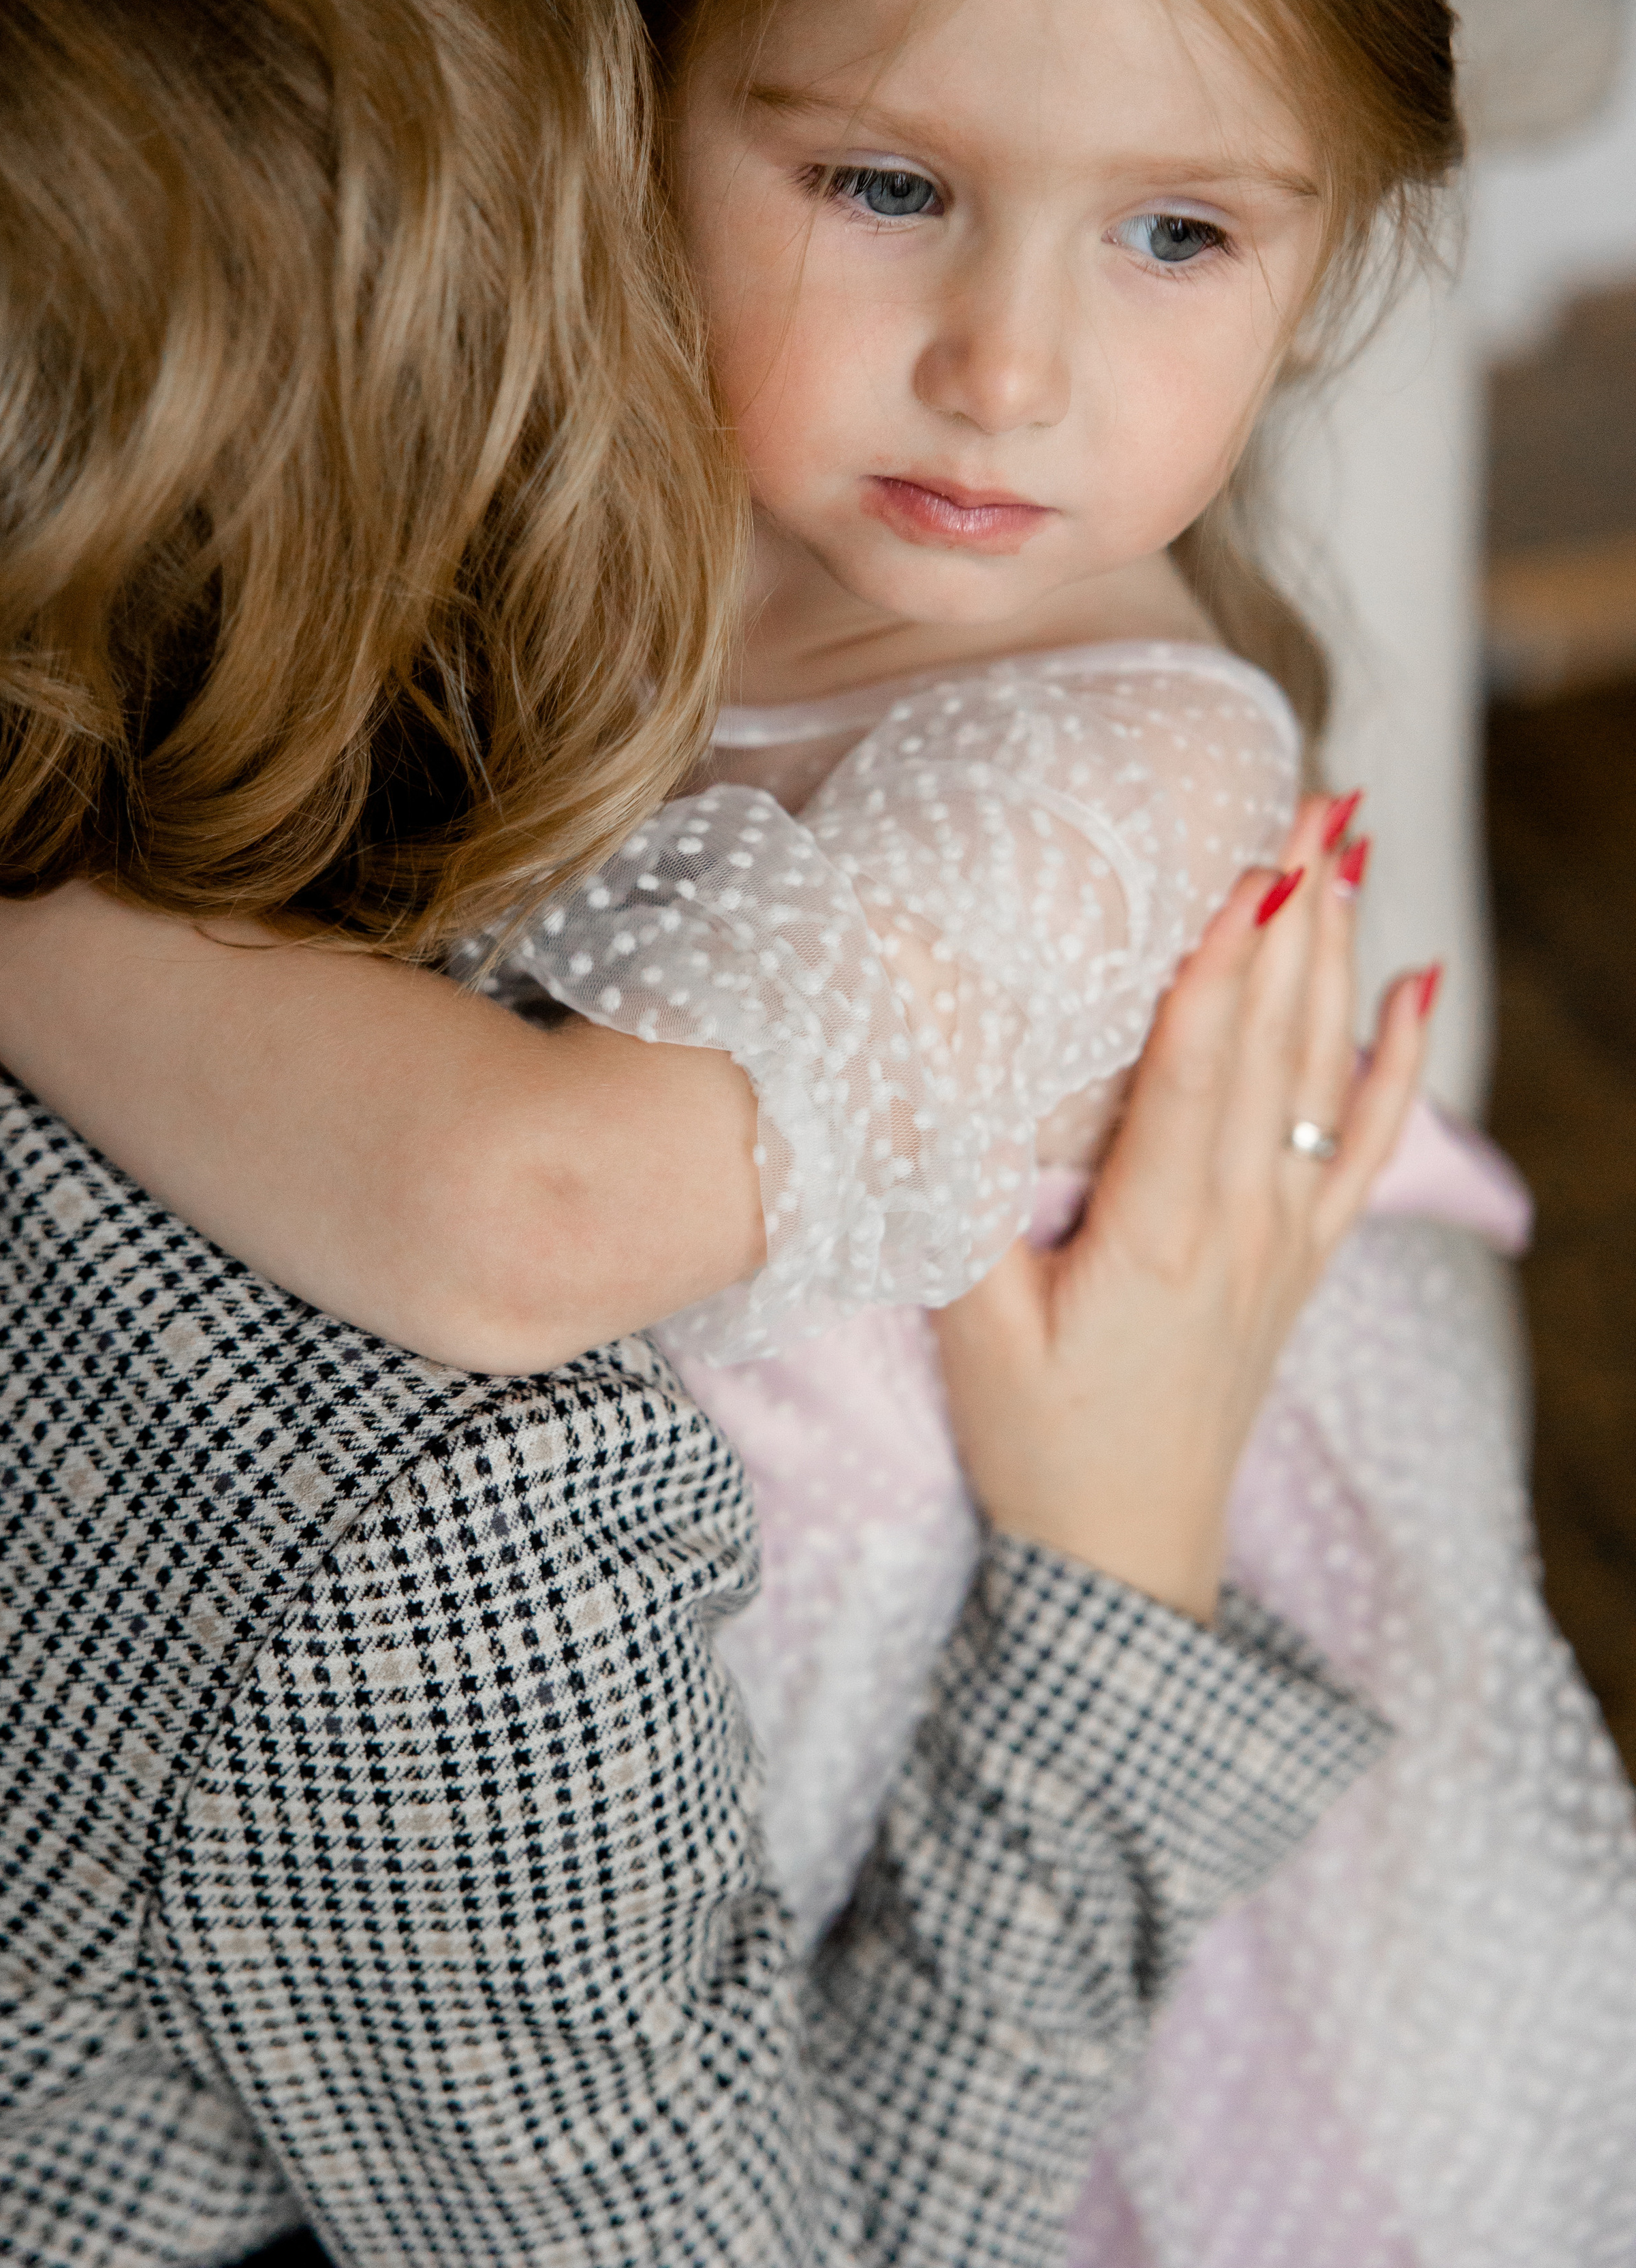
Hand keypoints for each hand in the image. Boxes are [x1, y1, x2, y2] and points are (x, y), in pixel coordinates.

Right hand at [933, 794, 1433, 1623]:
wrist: (1123, 1559)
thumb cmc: (1039, 1443)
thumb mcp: (973, 1333)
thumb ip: (963, 1210)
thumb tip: (945, 1081)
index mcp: (1157, 1235)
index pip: (1200, 1071)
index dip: (1223, 964)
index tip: (1247, 866)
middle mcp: (1241, 1224)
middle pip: (1278, 1044)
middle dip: (1297, 915)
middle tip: (1313, 802)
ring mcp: (1285, 1240)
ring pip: (1323, 1074)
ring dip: (1339, 957)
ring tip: (1346, 849)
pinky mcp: (1300, 1259)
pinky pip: (1365, 1147)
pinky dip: (1397, 1064)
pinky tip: (1416, 989)